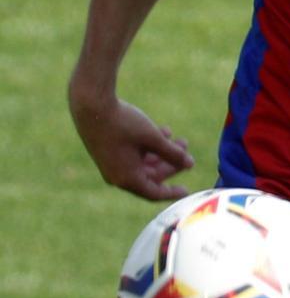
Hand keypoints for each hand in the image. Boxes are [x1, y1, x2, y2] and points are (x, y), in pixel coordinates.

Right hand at [70, 93, 194, 199]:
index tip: (187, 190)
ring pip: (144, 164)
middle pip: (150, 176)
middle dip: (171, 163)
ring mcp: (111, 164)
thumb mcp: (153, 138)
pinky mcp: (108, 151)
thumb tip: (190, 164)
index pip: (153, 193)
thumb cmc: (124, 123)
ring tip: (179, 138)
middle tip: (186, 150)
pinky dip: (149, 146)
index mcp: (126, 178)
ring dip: (162, 152)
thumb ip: (172, 153)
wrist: (91, 105)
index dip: (172, 192)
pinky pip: (134, 155)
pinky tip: (164, 131)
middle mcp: (117, 175)